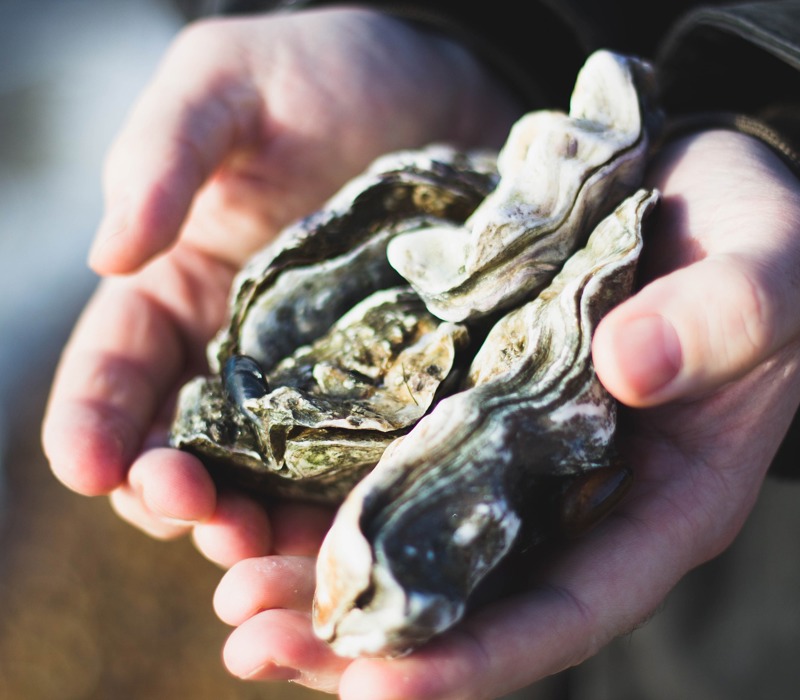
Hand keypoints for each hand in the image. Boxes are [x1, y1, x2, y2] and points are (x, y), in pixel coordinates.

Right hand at [40, 7, 518, 561]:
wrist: (439, 88)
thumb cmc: (324, 74)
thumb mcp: (228, 86)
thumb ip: (162, 158)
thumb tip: (109, 254)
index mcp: (180, 292)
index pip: (116, 374)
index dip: (92, 425)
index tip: (88, 465)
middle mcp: (239, 355)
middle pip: (187, 449)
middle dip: (178, 495)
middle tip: (199, 515)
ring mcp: (317, 382)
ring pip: (267, 480)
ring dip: (256, 524)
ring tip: (264, 546)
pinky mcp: (390, 391)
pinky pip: (356, 463)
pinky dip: (342, 506)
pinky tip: (352, 527)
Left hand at [213, 129, 799, 697]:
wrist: (692, 191)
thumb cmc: (758, 242)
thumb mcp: (768, 271)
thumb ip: (723, 320)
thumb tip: (629, 367)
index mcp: (661, 501)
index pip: (566, 609)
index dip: (475, 659)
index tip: (372, 688)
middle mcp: (575, 492)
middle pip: (467, 594)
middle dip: (364, 631)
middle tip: (253, 643)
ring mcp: (515, 446)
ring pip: (415, 532)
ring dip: (323, 566)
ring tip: (229, 585)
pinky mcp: (469, 392)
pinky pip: (395, 449)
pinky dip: (330, 478)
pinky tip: (257, 485)